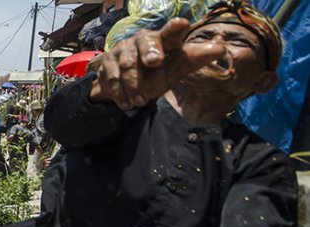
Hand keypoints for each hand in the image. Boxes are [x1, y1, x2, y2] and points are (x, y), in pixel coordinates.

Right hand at [89, 18, 224, 109]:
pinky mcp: (106, 61)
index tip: (181, 24)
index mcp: (162, 40)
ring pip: (127, 66)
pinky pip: (112, 78)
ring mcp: (122, 49)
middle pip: (145, 42)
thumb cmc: (154, 74)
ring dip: (134, 86)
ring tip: (141, 102)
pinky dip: (120, 93)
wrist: (123, 86)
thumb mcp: (174, 71)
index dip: (175, 29)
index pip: (171, 32)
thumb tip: (220, 48)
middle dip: (150, 51)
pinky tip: (127, 103)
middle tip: (155, 62)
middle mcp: (141, 40)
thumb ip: (193, 60)